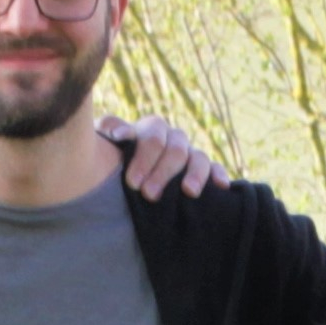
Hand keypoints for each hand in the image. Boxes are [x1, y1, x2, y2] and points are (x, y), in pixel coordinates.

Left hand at [98, 113, 226, 198]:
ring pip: (199, 157)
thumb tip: (121, 134)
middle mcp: (174, 138)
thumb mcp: (105, 142)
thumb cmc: (113, 157)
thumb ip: (109, 130)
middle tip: (149, 194)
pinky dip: (219, 175)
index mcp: (152, 129)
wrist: (123, 175)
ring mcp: (190, 154)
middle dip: (163, 172)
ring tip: (188, 192)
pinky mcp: (203, 170)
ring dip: (194, 175)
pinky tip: (220, 186)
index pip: (154, 136)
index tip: (132, 182)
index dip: (145, 158)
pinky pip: (215, 168)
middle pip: (177, 149)